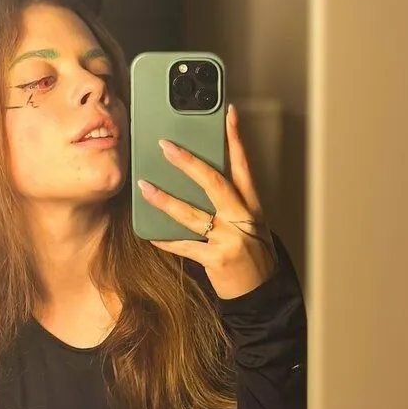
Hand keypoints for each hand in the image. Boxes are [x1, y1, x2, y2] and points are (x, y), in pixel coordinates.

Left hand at [137, 104, 276, 298]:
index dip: (236, 138)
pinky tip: (150, 234)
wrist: (262, 294)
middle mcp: (242, 219)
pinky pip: (185, 247)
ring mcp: (230, 240)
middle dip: (188, 163)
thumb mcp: (251, 225)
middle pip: (215, 182)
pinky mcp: (217, 260)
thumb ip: (232, 205)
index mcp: (252, 207)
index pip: (244, 166)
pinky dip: (166, 240)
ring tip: (145, 187)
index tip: (228, 114)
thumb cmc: (254, 257)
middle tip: (167, 146)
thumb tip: (200, 181)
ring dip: (165, 200)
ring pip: (192, 214)